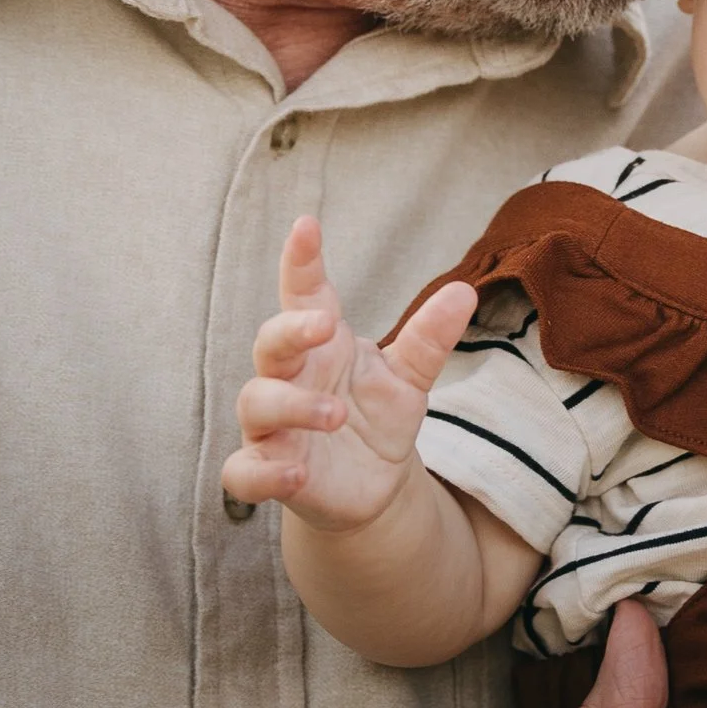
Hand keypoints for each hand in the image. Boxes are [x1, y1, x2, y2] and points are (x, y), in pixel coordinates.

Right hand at [220, 215, 477, 532]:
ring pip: (256, 403)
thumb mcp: (410, 376)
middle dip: (290, 331)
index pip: (303, 294)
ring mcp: (273, 426)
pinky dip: (263, 474)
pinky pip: (243, 472)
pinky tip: (296, 473)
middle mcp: (289, 378)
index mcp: (322, 345)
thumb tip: (463, 292)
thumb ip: (428, 338)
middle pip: (269, 343)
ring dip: (291, 405)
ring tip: (336, 414)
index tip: (306, 225)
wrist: (373, 482)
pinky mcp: (269, 472)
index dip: (301, 261)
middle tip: (324, 326)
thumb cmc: (379, 415)